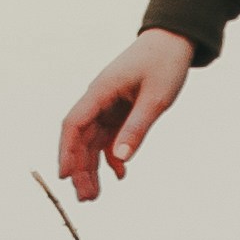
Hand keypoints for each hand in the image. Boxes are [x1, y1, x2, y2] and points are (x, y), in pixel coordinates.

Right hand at [58, 26, 194, 198]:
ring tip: (95, 195)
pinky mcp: (120, 109)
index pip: (74, 125)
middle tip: (86, 199)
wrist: (174, 40)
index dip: (66, 152)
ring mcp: (108, 105)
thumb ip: (137, 128)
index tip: (64, 177)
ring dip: (92, 167)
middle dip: (80, 169)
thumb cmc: (165, 63)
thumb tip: (121, 160)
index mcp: (101, 91)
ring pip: (93, 141)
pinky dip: (112, 156)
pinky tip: (120, 175)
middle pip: (81, 138)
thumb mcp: (155, 98)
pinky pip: (109, 137)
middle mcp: (99, 99)